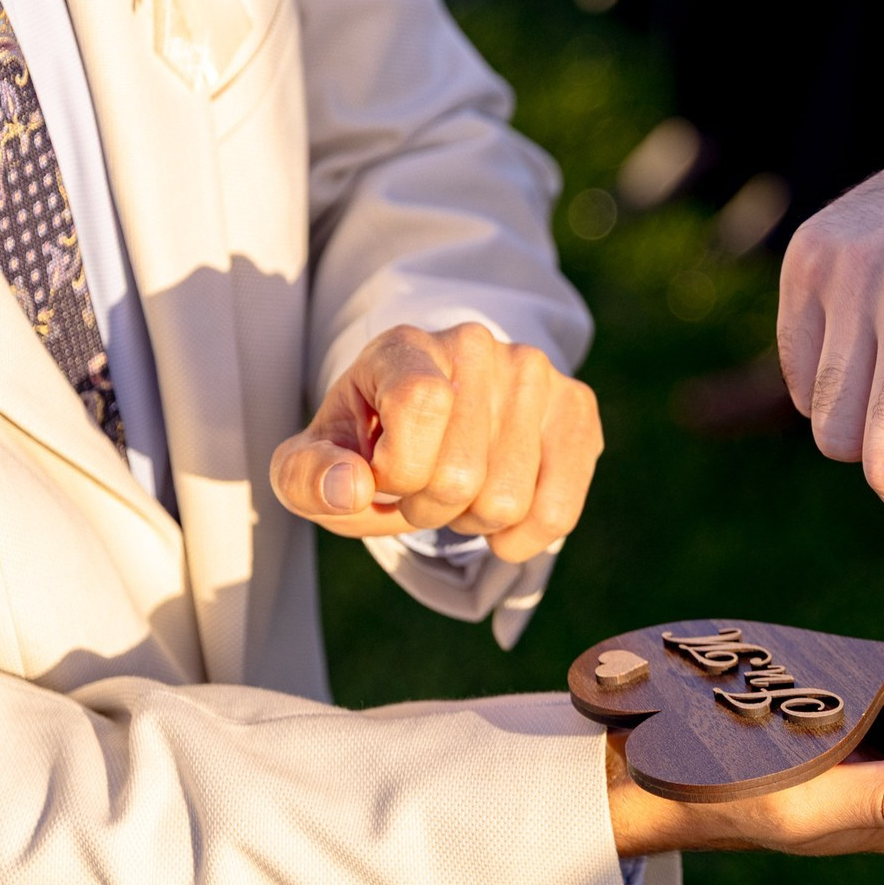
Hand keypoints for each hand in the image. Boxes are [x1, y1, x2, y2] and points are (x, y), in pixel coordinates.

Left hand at [271, 324, 602, 563]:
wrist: (431, 416)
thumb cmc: (369, 444)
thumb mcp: (318, 460)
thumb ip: (307, 478)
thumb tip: (351, 488)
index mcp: (405, 346)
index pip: (422, 402)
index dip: (397, 469)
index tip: (382, 472)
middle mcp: (476, 346)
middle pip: (461, 477)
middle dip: (431, 508)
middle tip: (422, 487)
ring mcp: (535, 374)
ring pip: (508, 502)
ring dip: (473, 522)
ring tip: (460, 490)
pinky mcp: (576, 408)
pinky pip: (557, 511)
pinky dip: (521, 538)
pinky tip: (503, 519)